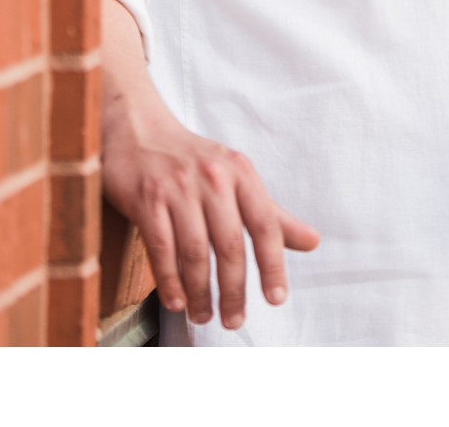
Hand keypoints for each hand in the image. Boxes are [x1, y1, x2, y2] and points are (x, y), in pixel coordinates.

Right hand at [100, 85, 319, 329]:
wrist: (137, 129)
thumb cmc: (192, 159)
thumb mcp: (235, 177)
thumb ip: (271, 213)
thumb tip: (312, 242)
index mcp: (240, 172)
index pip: (266, 224)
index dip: (273, 265)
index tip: (276, 299)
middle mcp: (212, 177)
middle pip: (230, 244)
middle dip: (234, 290)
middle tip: (235, 320)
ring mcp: (177, 187)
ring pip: (195, 251)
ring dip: (200, 291)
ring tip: (204, 314)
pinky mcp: (146, 198)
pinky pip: (161, 248)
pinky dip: (170, 280)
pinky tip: (176, 301)